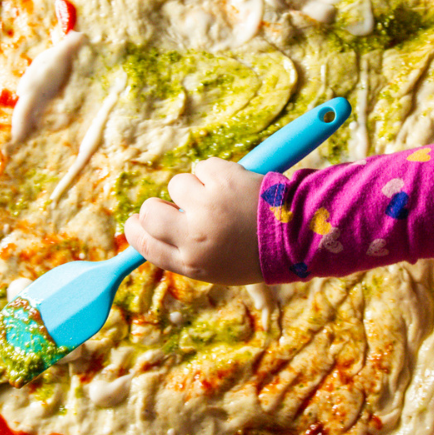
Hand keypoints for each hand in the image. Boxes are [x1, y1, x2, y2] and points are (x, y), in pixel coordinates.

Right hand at [123, 158, 263, 285]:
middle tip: (178, 205)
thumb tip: (155, 231)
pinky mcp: (222, 177)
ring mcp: (207, 204)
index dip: (137, 231)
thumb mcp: (217, 267)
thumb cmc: (257, 252)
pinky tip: (235, 185)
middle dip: (157, 207)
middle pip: (150, 212)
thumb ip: (186, 252)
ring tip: (223, 198)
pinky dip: (216, 172)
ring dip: (196, 186)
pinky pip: (203, 166)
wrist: (297, 233)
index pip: (146, 245)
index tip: (136, 221)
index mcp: (192, 262)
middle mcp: (194, 234)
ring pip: (178, 184)